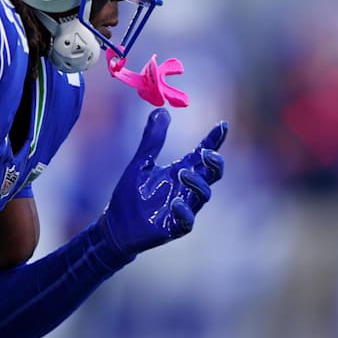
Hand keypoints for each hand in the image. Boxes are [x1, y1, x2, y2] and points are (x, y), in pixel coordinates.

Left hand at [99, 108, 226, 255]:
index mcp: (180, 171)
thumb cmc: (131, 194)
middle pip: (212, 174)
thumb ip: (152, 140)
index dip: (214, 140)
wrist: (115, 224)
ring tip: (182, 173)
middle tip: (206, 153)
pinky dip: (185, 212)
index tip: (222, 125)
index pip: (202, 154)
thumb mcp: (141, 162)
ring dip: (197, 183)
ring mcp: (183, 208)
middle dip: (215, 163)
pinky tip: (177, 202)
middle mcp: (186, 189)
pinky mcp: (174, 227)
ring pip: (203, 195)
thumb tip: (162, 110)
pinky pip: (188, 221)